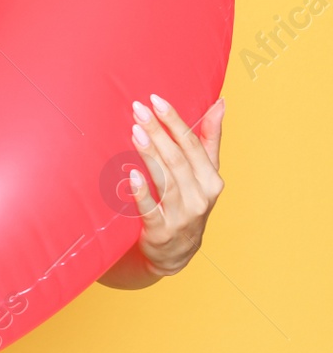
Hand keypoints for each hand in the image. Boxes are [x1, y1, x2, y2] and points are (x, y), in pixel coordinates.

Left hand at [126, 94, 225, 276]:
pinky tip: (132, 176)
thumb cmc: (189, 204)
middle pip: (178, 159)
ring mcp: (182, 216)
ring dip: (150, 155)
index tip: (157, 100)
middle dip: (158, 131)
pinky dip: (142, 193)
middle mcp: (200, 197)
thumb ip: (209, 139)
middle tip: (139, 109)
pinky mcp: (161, 231)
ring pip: (165, 180)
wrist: (175, 253)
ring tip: (136, 131)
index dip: (175, 121)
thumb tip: (220, 103)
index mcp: (211, 180)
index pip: (193, 145)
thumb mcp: (205, 174)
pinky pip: (151, 210)